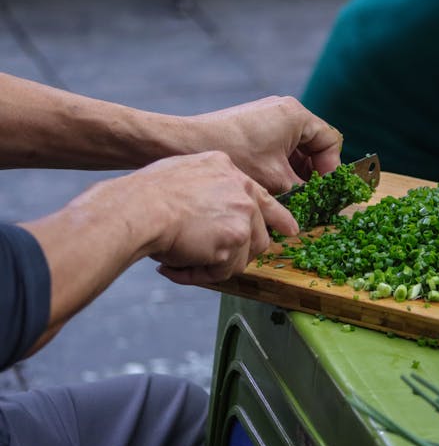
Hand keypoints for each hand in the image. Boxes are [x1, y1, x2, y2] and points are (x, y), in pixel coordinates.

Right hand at [128, 151, 297, 284]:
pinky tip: (175, 267)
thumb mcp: (185, 173)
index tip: (292, 230)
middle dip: (235, 254)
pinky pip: (224, 271)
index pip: (262, 197)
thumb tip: (212, 212)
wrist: (139, 208)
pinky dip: (198, 275)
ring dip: (212, 266)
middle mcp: (243, 190)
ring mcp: (243, 214)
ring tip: (179, 260)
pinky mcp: (235, 239)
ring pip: (242, 257)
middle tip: (206, 260)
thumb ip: (208, 188)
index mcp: (230, 171)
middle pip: (258, 235)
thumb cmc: (147, 194)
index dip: (278, 218)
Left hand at [188, 96, 342, 194]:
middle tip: (311, 198)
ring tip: (292, 196)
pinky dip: (281, 166)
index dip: (331, 169)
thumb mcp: (276, 179)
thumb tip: (316, 204)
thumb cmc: (235, 156)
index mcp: (297, 115)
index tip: (325, 192)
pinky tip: (274, 187)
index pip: (330, 142)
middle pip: (314, 144)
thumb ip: (303, 190)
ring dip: (297, 172)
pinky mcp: (254, 125)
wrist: (185, 143)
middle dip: (314, 173)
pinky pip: (279, 147)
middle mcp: (285, 110)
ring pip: (296, 148)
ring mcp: (268, 116)